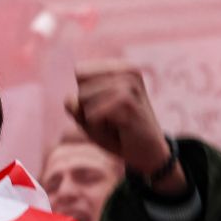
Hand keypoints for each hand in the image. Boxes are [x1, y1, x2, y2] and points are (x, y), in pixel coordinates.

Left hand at [65, 61, 184, 190]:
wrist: (148, 154)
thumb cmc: (117, 133)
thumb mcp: (89, 118)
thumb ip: (74, 105)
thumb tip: (71, 99)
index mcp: (122, 67)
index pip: (82, 71)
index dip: (85, 95)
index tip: (106, 107)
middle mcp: (129, 70)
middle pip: (82, 88)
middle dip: (88, 110)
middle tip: (112, 120)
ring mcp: (131, 85)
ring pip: (85, 100)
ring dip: (94, 120)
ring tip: (115, 126)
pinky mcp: (129, 103)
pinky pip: (93, 114)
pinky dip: (98, 128)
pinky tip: (117, 131)